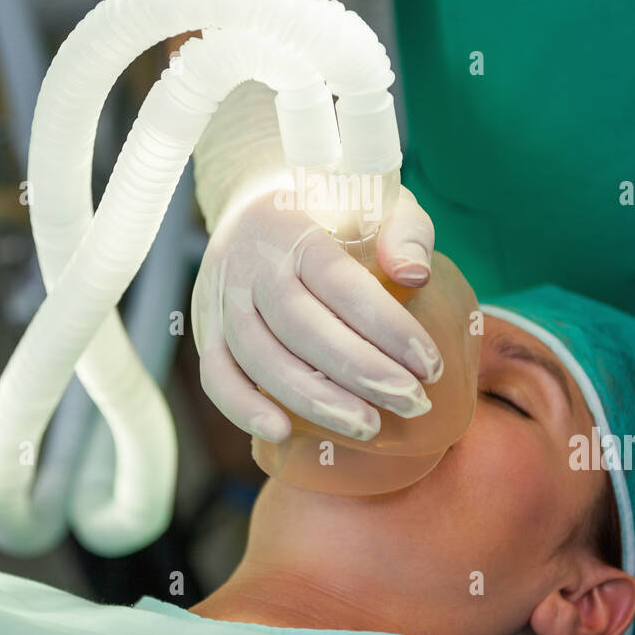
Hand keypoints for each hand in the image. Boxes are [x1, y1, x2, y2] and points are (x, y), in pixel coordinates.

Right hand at [191, 184, 442, 441]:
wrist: (255, 201)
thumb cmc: (331, 209)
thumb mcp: (376, 201)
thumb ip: (403, 231)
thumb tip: (415, 275)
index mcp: (292, 226)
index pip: (339, 282)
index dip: (385, 327)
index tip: (429, 365)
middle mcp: (248, 262)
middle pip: (299, 326)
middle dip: (359, 372)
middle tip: (412, 403)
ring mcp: (219, 298)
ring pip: (259, 358)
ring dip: (313, 400)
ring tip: (368, 426)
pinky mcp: (205, 329)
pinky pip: (216, 375)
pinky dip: (243, 408)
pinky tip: (284, 432)